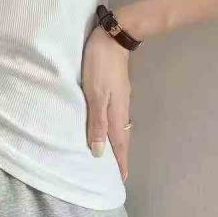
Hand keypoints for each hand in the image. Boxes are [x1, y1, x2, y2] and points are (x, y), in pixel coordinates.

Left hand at [81, 22, 131, 181]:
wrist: (112, 37)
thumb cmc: (100, 65)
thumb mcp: (95, 94)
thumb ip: (97, 122)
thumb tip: (99, 152)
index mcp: (117, 111)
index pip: (119, 142)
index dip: (120, 161)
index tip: (122, 180)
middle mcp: (121, 107)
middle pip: (121, 136)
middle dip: (119, 154)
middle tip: (116, 171)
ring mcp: (120, 96)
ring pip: (118, 125)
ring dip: (115, 140)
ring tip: (108, 153)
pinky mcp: (115, 87)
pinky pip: (115, 114)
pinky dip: (111, 126)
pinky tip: (104, 125)